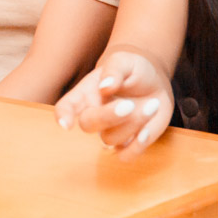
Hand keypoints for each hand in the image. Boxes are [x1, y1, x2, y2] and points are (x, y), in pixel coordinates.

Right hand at [54, 50, 173, 160]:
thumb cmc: (133, 68)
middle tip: (129, 105)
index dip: (63, 116)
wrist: (154, 81)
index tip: (66, 124)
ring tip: (152, 104)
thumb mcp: (124, 61)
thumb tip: (105, 86)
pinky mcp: (129, 143)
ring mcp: (111, 130)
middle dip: (107, 117)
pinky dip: (136, 147)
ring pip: (110, 140)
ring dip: (132, 125)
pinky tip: (147, 130)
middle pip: (88, 124)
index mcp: (85, 94)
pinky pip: (126, 156)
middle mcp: (94, 114)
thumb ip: (114, 70)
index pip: (66, 106)